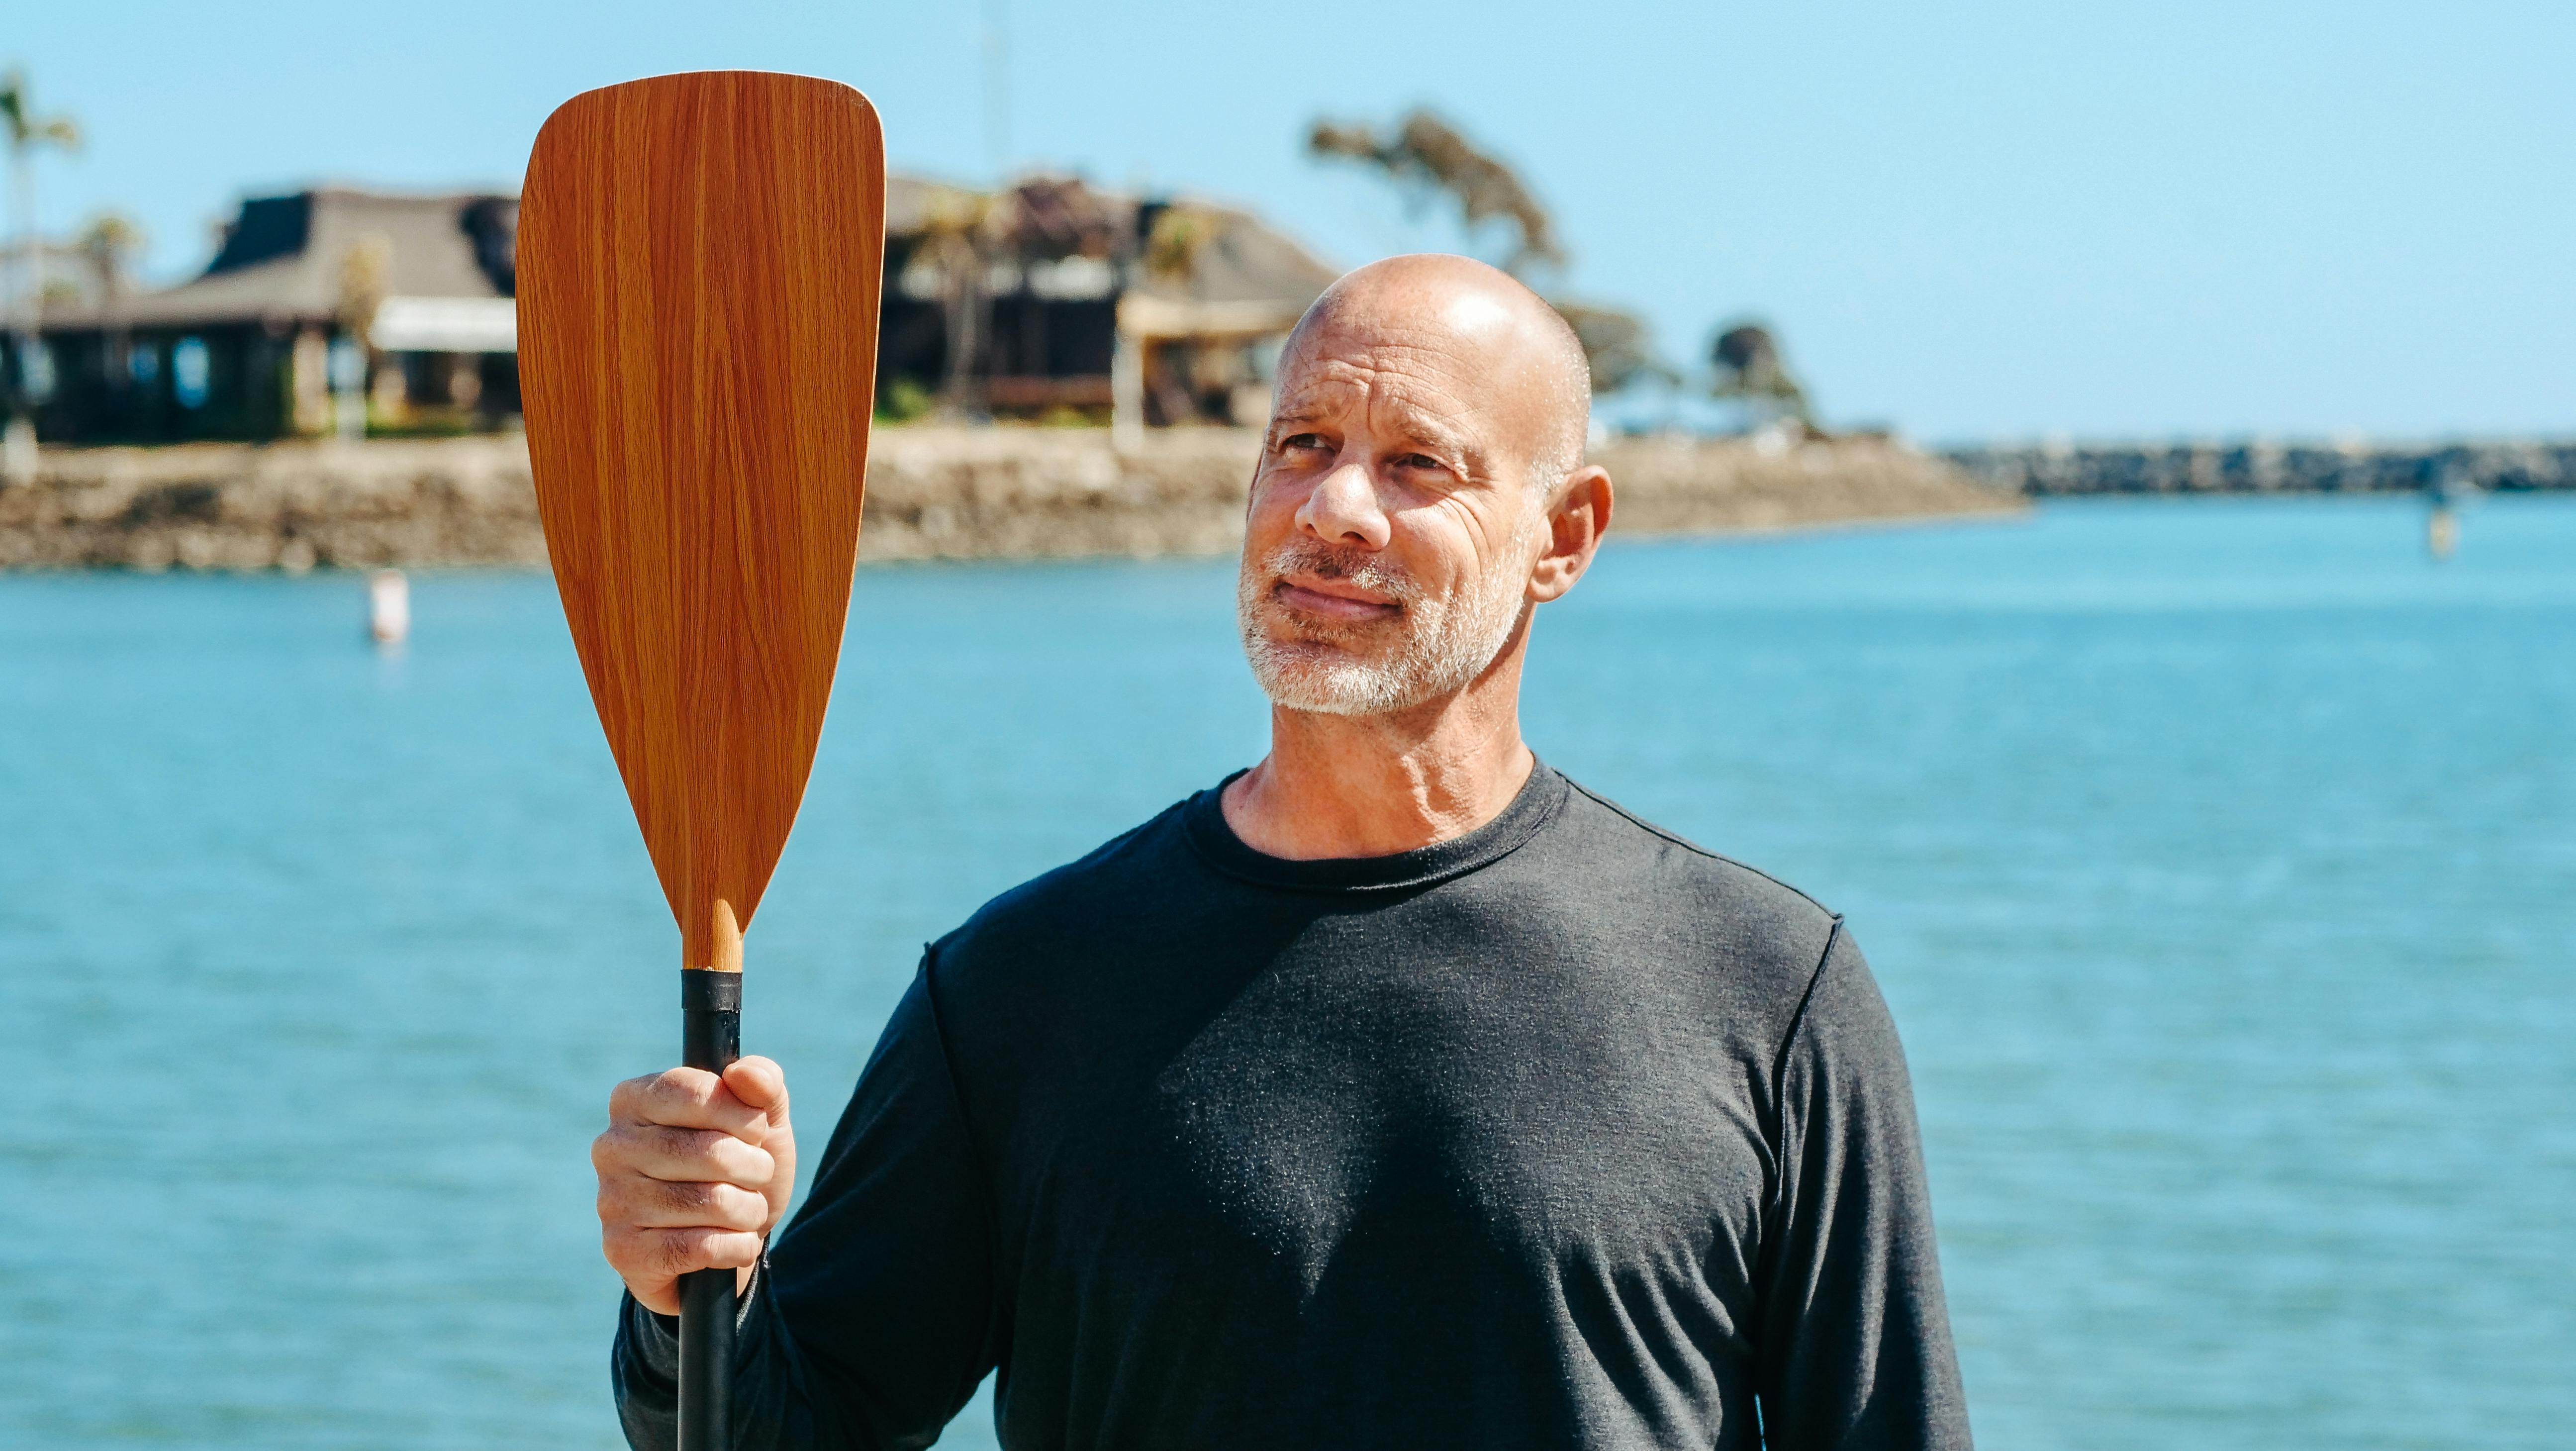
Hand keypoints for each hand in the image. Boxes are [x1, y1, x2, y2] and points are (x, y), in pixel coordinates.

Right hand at [593, 1057, 796, 1315]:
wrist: (723, 1247)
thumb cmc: (738, 1167)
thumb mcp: (761, 1120)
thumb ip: (763, 1084)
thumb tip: (744, 1073)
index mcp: (634, 1099)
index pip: (694, 1092)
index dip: (742, 1116)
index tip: (756, 1132)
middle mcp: (611, 1146)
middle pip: (710, 1151)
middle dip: (755, 1167)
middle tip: (757, 1176)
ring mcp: (611, 1200)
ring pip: (712, 1202)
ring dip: (750, 1209)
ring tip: (746, 1210)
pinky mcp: (622, 1250)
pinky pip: (701, 1247)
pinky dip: (738, 1246)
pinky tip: (736, 1243)